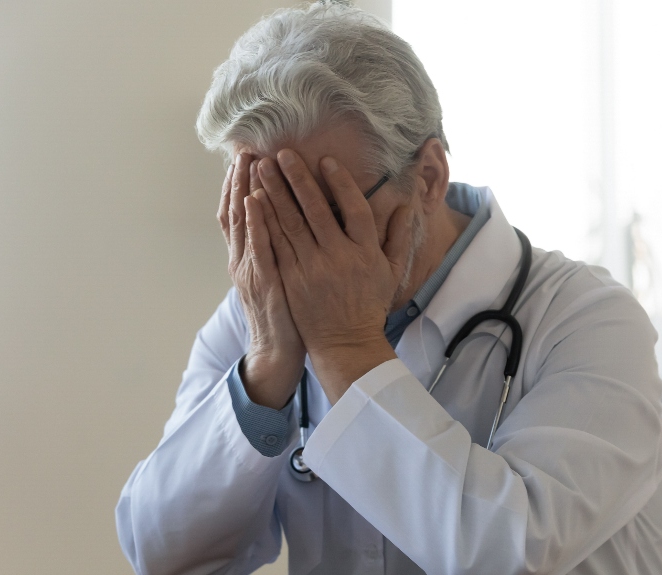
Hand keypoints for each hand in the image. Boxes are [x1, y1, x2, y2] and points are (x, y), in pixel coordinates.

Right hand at [218, 153, 304, 408]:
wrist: (278, 350)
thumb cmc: (286, 311)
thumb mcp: (278, 273)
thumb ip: (276, 246)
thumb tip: (281, 220)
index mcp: (248, 256)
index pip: (239, 213)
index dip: (239, 185)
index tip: (245, 157)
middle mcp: (243, 259)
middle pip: (236, 212)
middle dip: (238, 180)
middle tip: (244, 149)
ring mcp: (250, 270)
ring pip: (242, 224)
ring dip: (243, 192)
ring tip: (246, 163)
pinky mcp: (263, 283)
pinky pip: (257, 249)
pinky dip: (254, 225)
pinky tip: (256, 203)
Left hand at [253, 150, 413, 401]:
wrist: (346, 343)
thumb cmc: (368, 305)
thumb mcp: (392, 271)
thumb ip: (398, 236)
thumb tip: (406, 204)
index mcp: (366, 252)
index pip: (355, 208)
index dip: (341, 183)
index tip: (326, 160)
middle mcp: (339, 257)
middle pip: (316, 209)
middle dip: (297, 178)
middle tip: (281, 153)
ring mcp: (312, 268)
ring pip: (290, 223)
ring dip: (274, 192)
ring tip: (261, 167)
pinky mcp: (291, 279)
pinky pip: (275, 244)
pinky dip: (265, 220)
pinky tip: (255, 201)